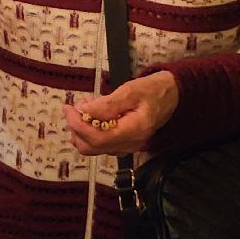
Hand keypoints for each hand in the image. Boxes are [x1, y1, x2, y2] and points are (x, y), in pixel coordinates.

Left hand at [64, 71, 178, 156]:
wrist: (170, 97)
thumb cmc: (152, 91)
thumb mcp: (130, 91)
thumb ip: (108, 104)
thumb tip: (84, 111)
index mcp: (134, 131)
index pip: (98, 138)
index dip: (78, 125)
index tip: (69, 108)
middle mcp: (129, 145)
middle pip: (91, 147)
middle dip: (77, 127)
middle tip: (76, 106)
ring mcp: (126, 147)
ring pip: (93, 147)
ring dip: (82, 128)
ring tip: (87, 106)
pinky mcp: (123, 144)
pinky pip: (100, 143)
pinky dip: (90, 130)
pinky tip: (94, 112)